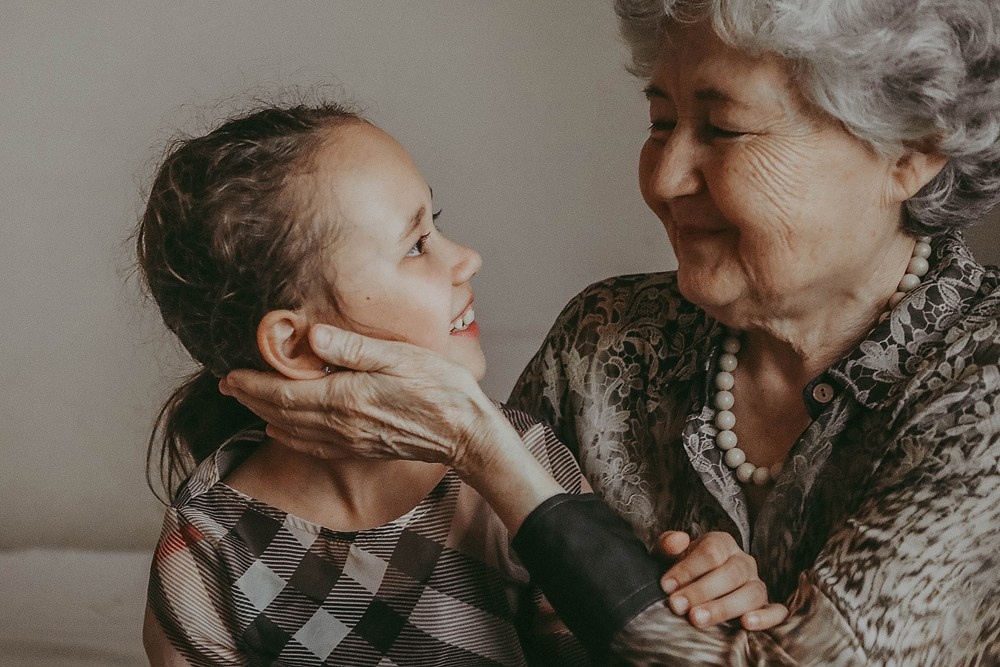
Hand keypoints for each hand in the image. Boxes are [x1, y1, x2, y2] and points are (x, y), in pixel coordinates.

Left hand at [219, 323, 504, 474]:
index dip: (253, 384)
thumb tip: (311, 335)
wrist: (465, 432)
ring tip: (245, 401)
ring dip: (264, 415)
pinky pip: (312, 446)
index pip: (285, 393)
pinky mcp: (360, 449)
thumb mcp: (399, 356)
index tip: (229, 373)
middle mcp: (341, 425)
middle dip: (250, 398)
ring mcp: (350, 441)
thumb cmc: (439, 387)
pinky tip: (280, 430)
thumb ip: (353, 348)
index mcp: (346, 398)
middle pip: (281, 413)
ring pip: (293, 430)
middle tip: (227, 384)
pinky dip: (289, 436)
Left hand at [655, 531, 787, 630]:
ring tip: (698, 619)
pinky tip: (747, 624)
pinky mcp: (767, 606)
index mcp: (721, 543)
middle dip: (701, 591)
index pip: (710, 552)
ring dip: (724, 607)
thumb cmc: (683, 571)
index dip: (687, 569)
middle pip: (730, 573)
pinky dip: (766, 618)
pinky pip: (776, 611)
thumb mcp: (670, 556)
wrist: (696, 587)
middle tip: (677, 606)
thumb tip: (677, 540)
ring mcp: (757, 584)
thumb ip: (668, 546)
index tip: (666, 586)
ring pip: (751, 593)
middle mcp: (743, 561)